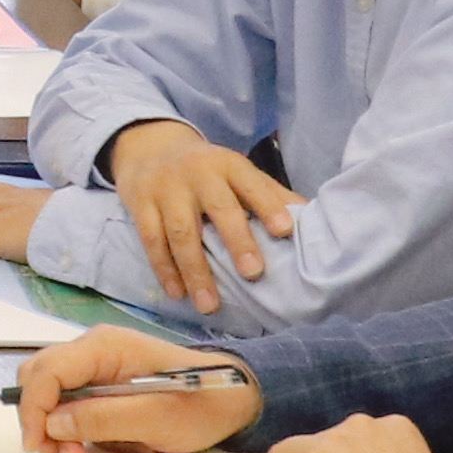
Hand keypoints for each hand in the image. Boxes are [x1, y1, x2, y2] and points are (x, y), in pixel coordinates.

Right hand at [10, 324, 259, 452]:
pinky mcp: (104, 386)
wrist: (234, 400)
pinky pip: (72, 405)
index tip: (38, 445)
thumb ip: (101, 419)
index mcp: (105, 347)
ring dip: (55, 429)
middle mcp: (95, 350)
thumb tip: (53, 425)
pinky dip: (72, 430)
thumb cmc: (201, 404)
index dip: (34, 408)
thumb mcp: (154, 418)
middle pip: (40, 377)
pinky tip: (89, 449)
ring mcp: (98, 367)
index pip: (46, 370)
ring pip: (52, 393)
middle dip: (40, 419)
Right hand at [106, 119, 302, 312]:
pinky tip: (177, 293)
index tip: (285, 232)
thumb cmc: (206, 170)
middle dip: (237, 241)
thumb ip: (269, 194)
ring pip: (181, 232)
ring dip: (195, 271)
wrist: (149, 147)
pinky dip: (164, 269)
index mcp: (229, 166)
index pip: (253, 185)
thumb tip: (312, 221)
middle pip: (219, 208)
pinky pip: (151, 240)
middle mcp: (199, 174)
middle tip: (253, 273)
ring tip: (209, 305)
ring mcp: (166, 188)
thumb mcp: (236, 172)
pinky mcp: (140, 203)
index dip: (269, 206)